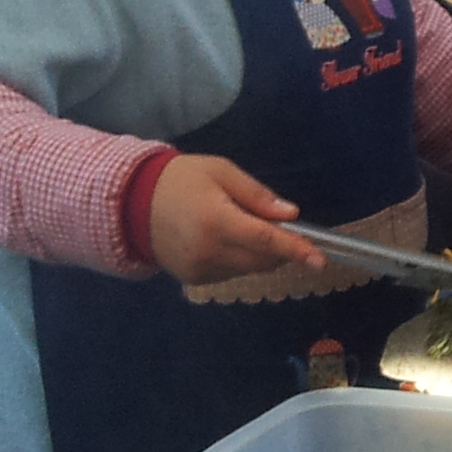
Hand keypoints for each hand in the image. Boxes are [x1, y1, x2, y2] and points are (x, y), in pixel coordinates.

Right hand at [147, 152, 320, 284]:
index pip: (265, 240)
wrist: (131, 202)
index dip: (295, 250)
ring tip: (241, 227)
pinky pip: (233, 272)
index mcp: (215, 220)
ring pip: (251, 268)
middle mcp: (208, 251)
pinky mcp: (195, 280)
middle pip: (263, 259)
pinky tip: (224, 240)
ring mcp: (200, 269)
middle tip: (278, 226)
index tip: (320, 260)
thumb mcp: (220, 172)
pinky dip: (241, 260)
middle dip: (281, 248)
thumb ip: (257, 195)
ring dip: (261, 253)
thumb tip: (290, 214)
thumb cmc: (180, 180)